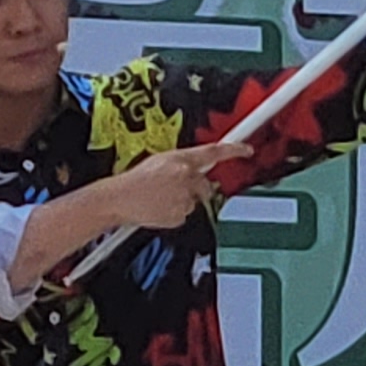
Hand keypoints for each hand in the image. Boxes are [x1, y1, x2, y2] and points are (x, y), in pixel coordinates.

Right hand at [107, 147, 223, 231]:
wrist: (119, 199)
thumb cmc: (134, 180)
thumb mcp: (159, 161)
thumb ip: (181, 164)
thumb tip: (194, 167)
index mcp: (180, 159)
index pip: (214, 152)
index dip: (234, 150)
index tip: (247, 150)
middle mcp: (186, 177)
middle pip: (205, 185)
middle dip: (196, 189)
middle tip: (176, 190)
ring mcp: (184, 198)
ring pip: (194, 202)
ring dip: (182, 202)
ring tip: (160, 198)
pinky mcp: (180, 216)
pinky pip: (185, 215)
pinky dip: (175, 214)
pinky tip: (159, 208)